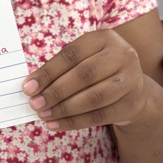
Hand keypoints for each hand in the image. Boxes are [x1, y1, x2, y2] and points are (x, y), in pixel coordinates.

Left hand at [22, 29, 148, 130]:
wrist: (134, 89)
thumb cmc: (99, 70)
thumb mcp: (84, 59)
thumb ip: (61, 69)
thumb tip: (32, 86)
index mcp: (104, 38)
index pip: (72, 55)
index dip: (48, 72)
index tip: (28, 87)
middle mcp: (122, 55)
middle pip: (84, 75)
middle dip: (55, 92)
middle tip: (35, 104)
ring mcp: (131, 80)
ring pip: (93, 97)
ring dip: (64, 109)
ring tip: (43, 115)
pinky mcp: (131, 104)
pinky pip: (99, 116)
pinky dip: (74, 122)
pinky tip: (56, 124)